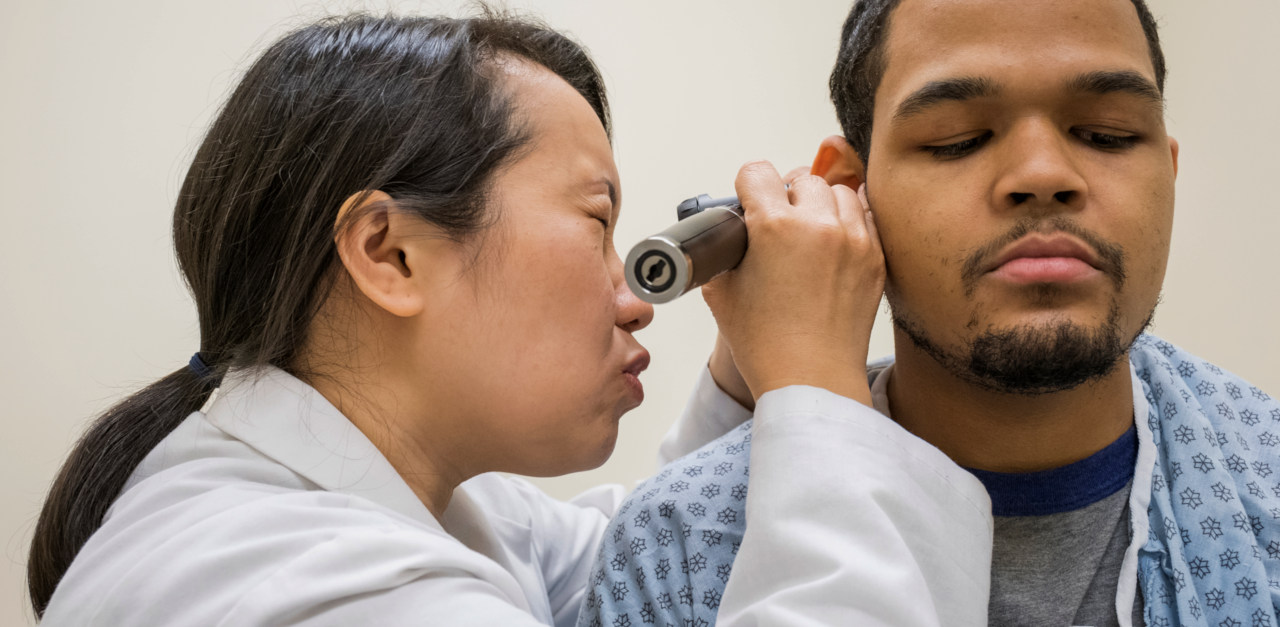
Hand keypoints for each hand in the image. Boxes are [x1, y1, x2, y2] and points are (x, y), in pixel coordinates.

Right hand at [701, 161, 883, 405]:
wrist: (812, 379)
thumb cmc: (767, 345)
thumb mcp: (722, 293)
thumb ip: (724, 253)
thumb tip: (731, 236)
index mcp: (774, 227)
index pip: (757, 172)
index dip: (747, 188)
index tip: (748, 203)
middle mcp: (818, 225)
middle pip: (801, 179)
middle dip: (787, 196)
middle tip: (778, 225)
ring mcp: (853, 240)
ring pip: (838, 192)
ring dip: (821, 206)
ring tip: (809, 235)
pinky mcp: (875, 257)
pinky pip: (865, 217)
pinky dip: (848, 223)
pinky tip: (833, 245)